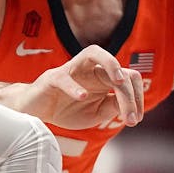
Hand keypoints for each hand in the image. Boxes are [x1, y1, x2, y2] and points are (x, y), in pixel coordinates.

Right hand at [19, 48, 144, 129]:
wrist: (36, 114)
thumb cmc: (66, 111)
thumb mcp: (95, 114)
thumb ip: (112, 107)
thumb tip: (129, 104)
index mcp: (103, 77)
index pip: (129, 78)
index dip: (137, 98)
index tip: (135, 120)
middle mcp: (90, 69)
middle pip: (118, 70)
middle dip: (129, 95)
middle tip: (130, 120)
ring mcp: (71, 70)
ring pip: (94, 52)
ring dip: (111, 63)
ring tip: (119, 82)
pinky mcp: (52, 78)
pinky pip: (65, 78)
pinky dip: (74, 87)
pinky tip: (83, 97)